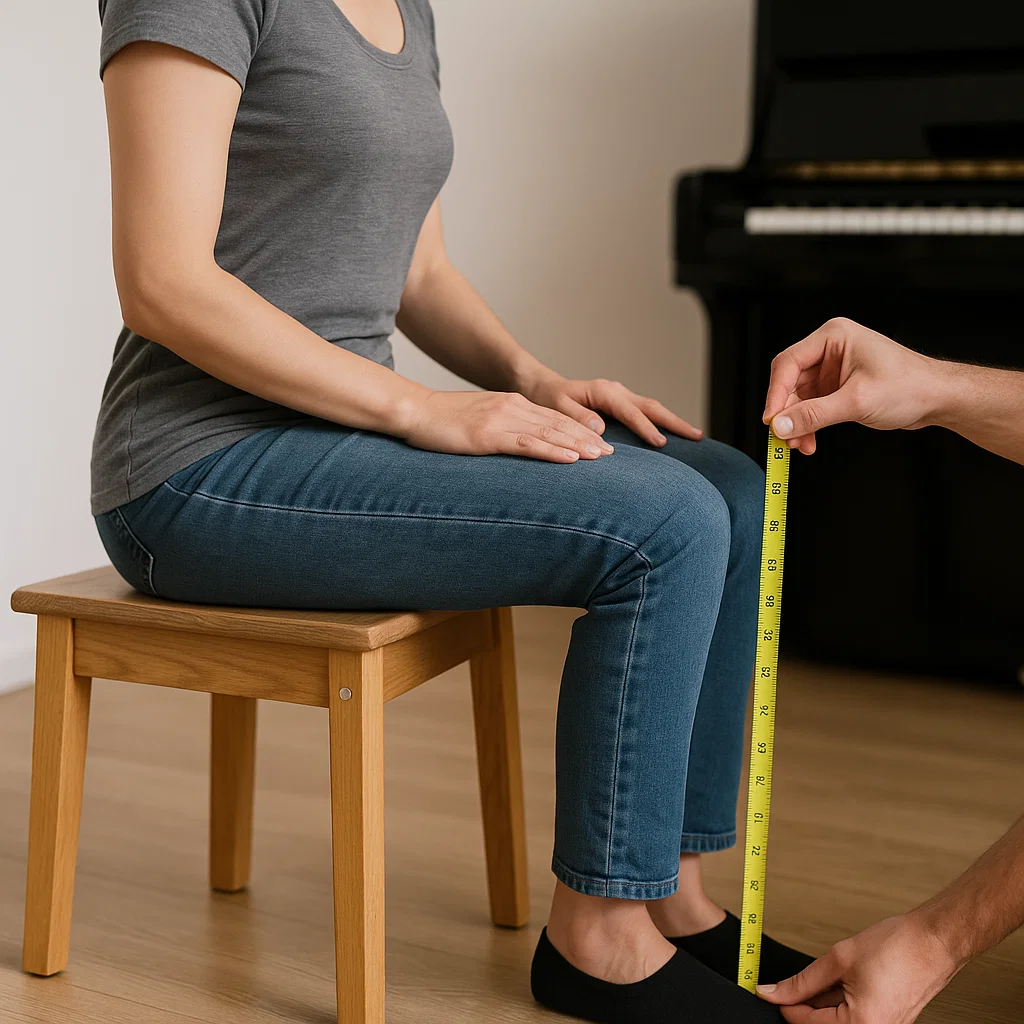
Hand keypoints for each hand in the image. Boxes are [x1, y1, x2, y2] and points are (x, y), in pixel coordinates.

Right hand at [400, 389, 615, 462]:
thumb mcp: (476, 421)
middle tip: (612, 454)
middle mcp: (511, 407)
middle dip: (587, 439)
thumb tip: (516, 445)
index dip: (579, 431)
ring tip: (601, 457)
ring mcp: (501, 420)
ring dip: (578, 446)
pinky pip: (528, 444)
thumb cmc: (440, 422)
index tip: (599, 445)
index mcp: (510, 404)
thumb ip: (499, 429)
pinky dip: (553, 451)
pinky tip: (570, 459)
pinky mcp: (489, 435)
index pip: (552, 418)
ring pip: (549, 433)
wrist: (414, 411)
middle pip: (558, 424)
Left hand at [521, 371, 703, 447]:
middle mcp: (616, 392)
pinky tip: (673, 435)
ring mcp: (620, 397)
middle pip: (651, 406)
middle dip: (675, 421)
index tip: (661, 443)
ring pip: (652, 408)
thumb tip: (599, 430)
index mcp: (603, 392)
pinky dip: (661, 422)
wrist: (542, 388)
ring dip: (673, 421)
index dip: (646, 427)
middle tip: (697, 436)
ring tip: (696, 436)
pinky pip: (645, 413)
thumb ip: (577, 417)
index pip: (631, 412)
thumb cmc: (547, 399)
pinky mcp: (620, 405)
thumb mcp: (556, 408)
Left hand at [757, 914, 960, 1023]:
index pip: (805, 1023)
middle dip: (805, 1002)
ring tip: (835, 972)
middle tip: (798, 978)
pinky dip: (842, 1000)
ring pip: (837, 1020)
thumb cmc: (899, 948)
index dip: (783, 1002)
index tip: (766, 990)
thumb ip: (802, 981)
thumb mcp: (838, 959)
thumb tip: (774, 992)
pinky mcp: (888, 1023)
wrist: (934, 941)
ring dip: (825, 1000)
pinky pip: (854, 1017)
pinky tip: (845, 979)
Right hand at [762, 318, 946, 454]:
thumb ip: (815, 415)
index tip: (771, 421)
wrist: (938, 399)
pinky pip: (811, 407)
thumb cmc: (910, 387)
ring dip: (797, 423)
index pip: (788, 363)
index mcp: (833, 337)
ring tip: (799, 445)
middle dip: (787, 413)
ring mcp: (832, 369)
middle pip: (790, 382)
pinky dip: (808, 425)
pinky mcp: (837, 388)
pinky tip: (809, 441)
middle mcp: (829, 350)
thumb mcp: (857, 402)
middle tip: (782, 437)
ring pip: (798, 398)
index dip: (776, 393)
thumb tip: (780, 427)